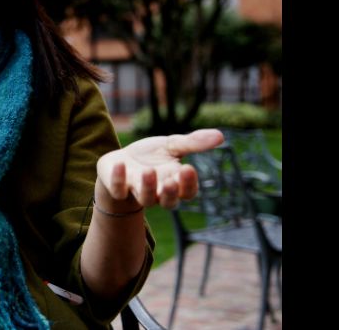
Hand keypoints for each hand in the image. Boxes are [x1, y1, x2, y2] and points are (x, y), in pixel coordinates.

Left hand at [96, 129, 223, 209]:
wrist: (120, 160)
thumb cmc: (150, 155)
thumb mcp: (171, 145)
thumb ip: (193, 142)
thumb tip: (221, 136)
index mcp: (175, 183)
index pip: (188, 192)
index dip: (189, 184)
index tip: (188, 168)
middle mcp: (158, 193)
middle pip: (169, 202)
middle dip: (171, 193)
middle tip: (171, 181)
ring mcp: (137, 192)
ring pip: (145, 199)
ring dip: (147, 187)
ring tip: (148, 171)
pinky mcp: (117, 189)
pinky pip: (118, 190)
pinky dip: (119, 179)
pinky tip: (120, 164)